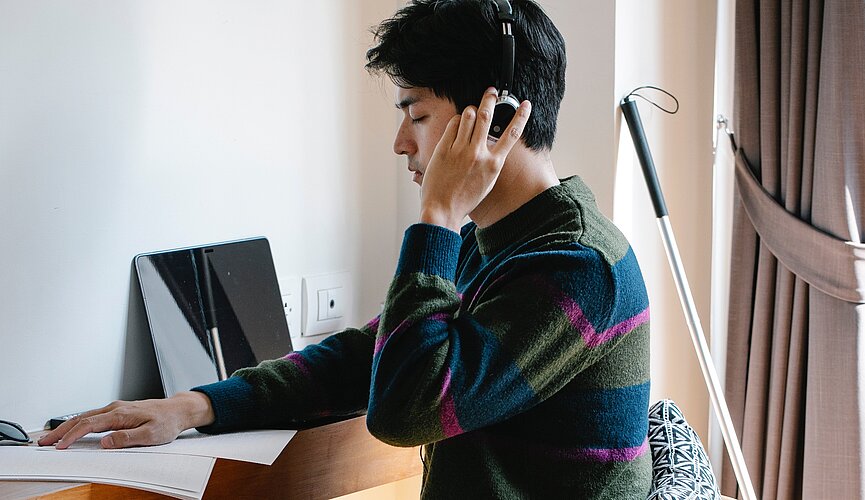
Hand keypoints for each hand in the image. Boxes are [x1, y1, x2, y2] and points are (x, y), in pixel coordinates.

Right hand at [37, 391, 214, 448]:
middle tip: (44, 442)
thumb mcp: (151, 434)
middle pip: (81, 418)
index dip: (72, 436)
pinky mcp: (118, 412)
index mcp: (121, 414)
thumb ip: (128, 438)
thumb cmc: (167, 422)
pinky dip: (78, 424)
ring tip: (52, 437)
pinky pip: (93, 417)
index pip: (90, 425)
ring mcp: (116, 409)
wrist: (179, 410)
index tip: (59, 446)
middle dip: (60, 430)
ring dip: (66, 427)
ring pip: (85, 416)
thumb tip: (106, 442)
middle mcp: (116, 409)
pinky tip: (72, 430)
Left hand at [419, 87, 531, 231]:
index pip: (512, 134)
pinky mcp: (444, 149)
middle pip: (487, 115)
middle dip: (490, 98)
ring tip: (471, 111)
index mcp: (493, 164)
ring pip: (468, 115)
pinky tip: (458, 125)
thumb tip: (492, 142)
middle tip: (491, 91)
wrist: (443, 209)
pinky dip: (457, 121)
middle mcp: (478, 154)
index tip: (525, 104)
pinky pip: (453, 125)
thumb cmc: (465, 199)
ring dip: (471, 109)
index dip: (521, 116)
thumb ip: (491, 161)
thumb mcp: (487, 181)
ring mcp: (460, 150)